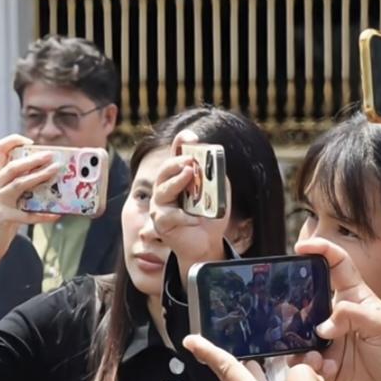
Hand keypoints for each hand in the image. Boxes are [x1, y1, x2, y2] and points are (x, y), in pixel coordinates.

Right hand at [0, 135, 61, 263]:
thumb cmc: (0, 223)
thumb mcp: (4, 200)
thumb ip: (17, 186)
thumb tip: (44, 174)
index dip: (13, 141)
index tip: (30, 142)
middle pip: (13, 166)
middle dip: (34, 159)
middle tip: (51, 156)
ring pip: (20, 184)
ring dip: (40, 176)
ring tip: (55, 171)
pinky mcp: (2, 217)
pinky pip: (27, 215)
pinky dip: (44, 215)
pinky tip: (56, 215)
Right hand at [149, 130, 231, 278]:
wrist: (207, 243)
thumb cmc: (210, 216)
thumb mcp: (219, 193)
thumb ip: (216, 177)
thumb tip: (213, 164)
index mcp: (179, 176)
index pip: (177, 153)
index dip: (181, 142)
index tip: (192, 137)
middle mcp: (166, 187)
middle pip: (165, 170)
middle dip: (177, 162)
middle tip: (190, 159)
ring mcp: (160, 205)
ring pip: (163, 190)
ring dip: (177, 181)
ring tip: (189, 174)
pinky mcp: (161, 223)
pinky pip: (169, 216)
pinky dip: (184, 216)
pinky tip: (195, 219)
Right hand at [295, 238, 380, 380]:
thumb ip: (352, 316)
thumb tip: (322, 326)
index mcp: (354, 298)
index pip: (336, 265)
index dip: (320, 251)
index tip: (301, 247)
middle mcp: (337, 316)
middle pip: (307, 297)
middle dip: (294, 302)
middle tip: (286, 310)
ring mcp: (328, 339)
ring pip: (299, 331)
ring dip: (299, 341)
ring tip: (315, 354)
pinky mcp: (323, 363)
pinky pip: (303, 360)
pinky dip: (309, 365)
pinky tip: (326, 370)